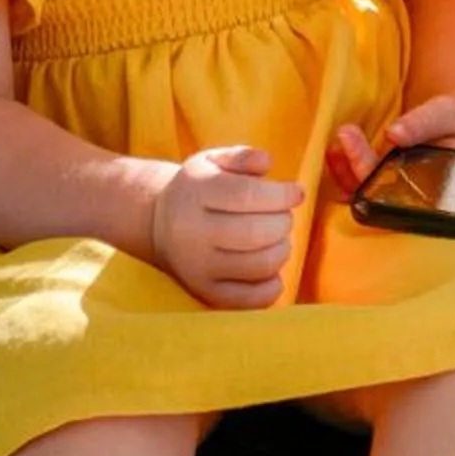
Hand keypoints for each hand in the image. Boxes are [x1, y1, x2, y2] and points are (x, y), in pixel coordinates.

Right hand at [151, 144, 300, 307]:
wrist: (157, 225)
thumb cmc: (198, 190)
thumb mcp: (213, 161)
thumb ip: (242, 156)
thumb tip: (267, 162)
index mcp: (195, 193)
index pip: (246, 195)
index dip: (281, 194)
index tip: (296, 193)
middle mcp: (192, 233)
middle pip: (256, 232)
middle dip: (283, 222)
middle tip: (282, 217)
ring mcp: (198, 267)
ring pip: (259, 264)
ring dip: (282, 250)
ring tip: (276, 238)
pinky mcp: (206, 293)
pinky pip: (251, 299)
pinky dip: (273, 285)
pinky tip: (271, 268)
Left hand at [327, 92, 454, 194]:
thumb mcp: (449, 114)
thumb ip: (424, 123)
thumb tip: (393, 134)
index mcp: (442, 195)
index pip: (407, 196)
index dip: (383, 179)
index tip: (365, 155)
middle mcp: (419, 203)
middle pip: (382, 196)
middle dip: (361, 168)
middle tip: (346, 134)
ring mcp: (399, 197)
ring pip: (367, 195)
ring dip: (346, 171)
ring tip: (336, 142)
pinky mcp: (385, 186)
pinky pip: (360, 185)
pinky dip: (344, 170)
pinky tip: (335, 151)